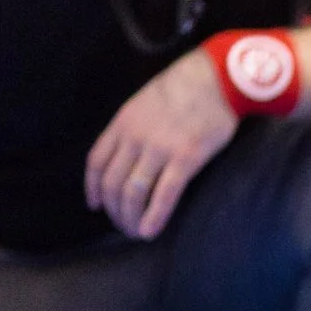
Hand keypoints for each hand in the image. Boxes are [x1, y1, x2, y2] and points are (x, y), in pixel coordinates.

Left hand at [84, 51, 241, 238]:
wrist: (217, 78)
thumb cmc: (188, 88)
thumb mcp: (147, 101)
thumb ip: (136, 126)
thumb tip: (134, 150)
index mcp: (123, 123)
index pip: (97, 162)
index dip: (93, 188)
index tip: (96, 205)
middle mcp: (135, 138)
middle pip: (112, 183)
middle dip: (114, 210)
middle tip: (122, 225)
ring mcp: (159, 149)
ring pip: (133, 192)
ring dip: (130, 218)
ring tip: (136, 231)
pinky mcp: (185, 158)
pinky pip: (163, 194)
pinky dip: (154, 216)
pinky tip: (150, 231)